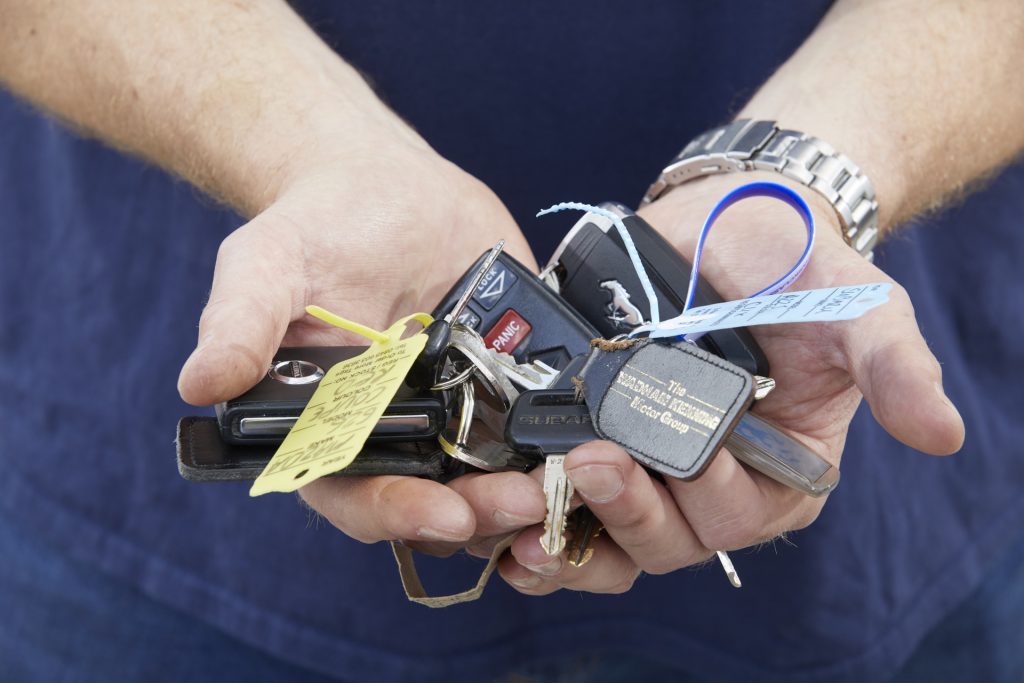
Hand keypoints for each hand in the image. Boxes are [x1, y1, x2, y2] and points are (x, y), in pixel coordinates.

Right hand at [176, 133, 543, 549]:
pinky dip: (567, 438)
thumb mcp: (267, 265)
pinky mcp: (509, 380)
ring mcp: (459, 411)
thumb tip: (199, 384)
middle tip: (524, 500)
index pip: (359, 494)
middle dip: (482, 510)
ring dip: (532, 488)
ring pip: (497, 476)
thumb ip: (241, 323)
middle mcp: (398, 434)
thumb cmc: (313, 228)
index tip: (443, 511)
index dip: (398, 513)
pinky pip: (540, 425)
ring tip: (570, 476)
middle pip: (439, 499)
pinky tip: (601, 439)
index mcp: (330, 429)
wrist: (382, 185)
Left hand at [490, 172, 964, 594]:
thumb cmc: (799, 265)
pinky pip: (556, 496)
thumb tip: (944, 434)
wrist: (727, 221)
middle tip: (592, 461)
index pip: (738, 517)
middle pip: (664, 539)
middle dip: (627, 510)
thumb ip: (893, 366)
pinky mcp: (588, 430)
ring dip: (565, 532)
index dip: (705, 500)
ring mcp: (643, 462)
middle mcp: (708, 484)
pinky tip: (501, 503)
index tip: (678, 459)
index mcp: (776, 473)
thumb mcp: (856, 306)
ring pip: (604, 533)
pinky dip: (528, 510)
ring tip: (526, 513)